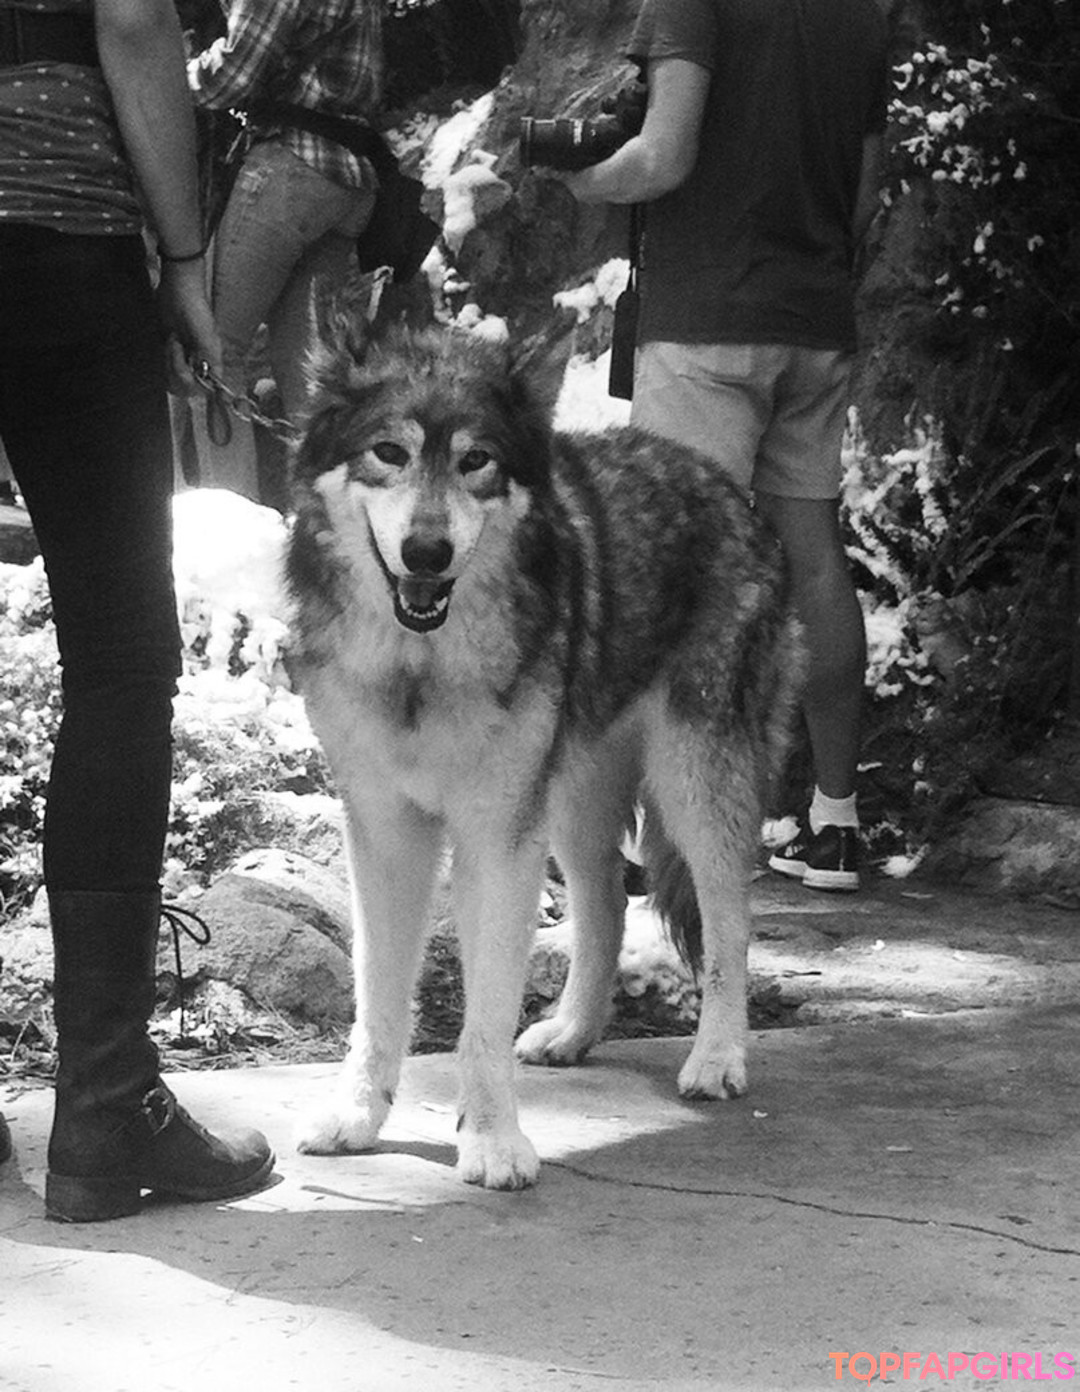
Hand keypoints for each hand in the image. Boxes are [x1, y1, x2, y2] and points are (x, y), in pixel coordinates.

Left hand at [157, 258, 222, 394]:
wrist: (177, 289)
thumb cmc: (195, 310)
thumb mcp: (206, 337)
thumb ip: (211, 361)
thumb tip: (218, 386)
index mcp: (210, 362)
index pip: (205, 388)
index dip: (195, 385)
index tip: (187, 369)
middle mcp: (199, 363)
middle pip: (186, 387)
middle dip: (177, 369)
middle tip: (176, 346)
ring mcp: (184, 357)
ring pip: (173, 378)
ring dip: (169, 362)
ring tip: (172, 340)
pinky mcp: (170, 350)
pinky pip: (164, 366)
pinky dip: (162, 358)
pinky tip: (166, 341)